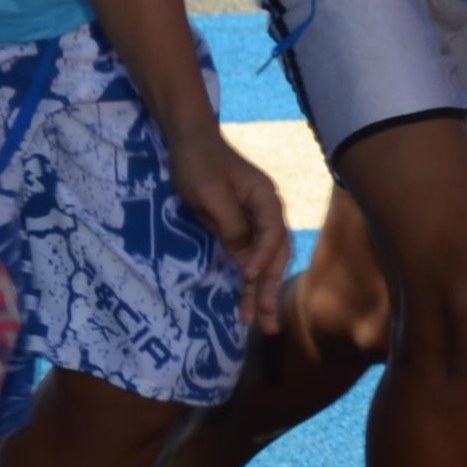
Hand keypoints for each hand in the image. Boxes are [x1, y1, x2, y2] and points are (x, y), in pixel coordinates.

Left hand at [170, 126, 289, 332]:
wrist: (190, 142)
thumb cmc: (199, 164)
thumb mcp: (210, 194)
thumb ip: (231, 227)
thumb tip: (245, 262)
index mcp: (267, 200)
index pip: (273, 236)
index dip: (262, 258)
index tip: (247, 277)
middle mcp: (269, 214)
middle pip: (276, 256)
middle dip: (270, 289)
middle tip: (266, 321)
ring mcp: (257, 223)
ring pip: (266, 263)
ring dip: (262, 293)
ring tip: (261, 324)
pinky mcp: (242, 230)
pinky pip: (252, 259)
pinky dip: (251, 282)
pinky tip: (249, 303)